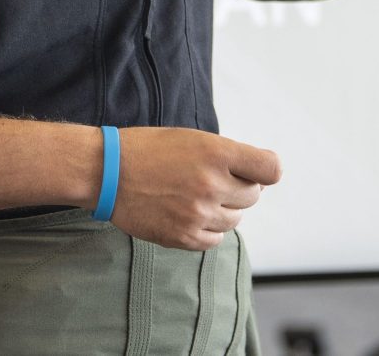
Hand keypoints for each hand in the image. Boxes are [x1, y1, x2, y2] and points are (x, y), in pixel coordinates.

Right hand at [106, 127, 280, 251]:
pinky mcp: (185, 236)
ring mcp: (199, 213)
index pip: (271, 169)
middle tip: (214, 180)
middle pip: (253, 195)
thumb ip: (225, 156)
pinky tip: (188, 213)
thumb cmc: (148, 150)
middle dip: (239, 187)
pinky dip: (208, 228)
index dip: (265, 170)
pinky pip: (216, 238)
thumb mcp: (190, 138)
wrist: (107, 172)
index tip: (254, 170)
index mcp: (216, 152)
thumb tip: (257, 176)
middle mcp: (212, 183)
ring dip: (222, 208)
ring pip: (235, 218)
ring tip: (195, 195)